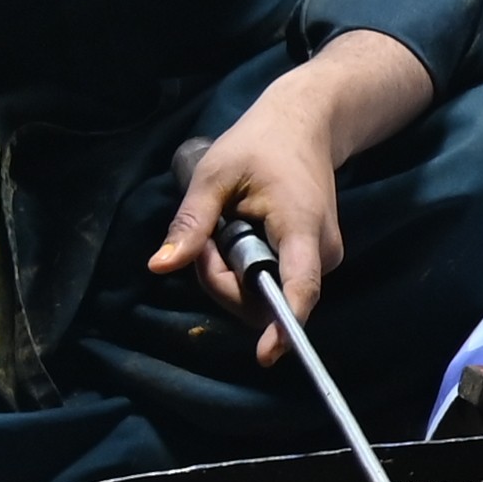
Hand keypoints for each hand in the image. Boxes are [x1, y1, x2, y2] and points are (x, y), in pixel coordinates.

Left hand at [151, 86, 352, 358]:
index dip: (284, 325)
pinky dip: (246, 270)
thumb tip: (159, 267)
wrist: (305, 126)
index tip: (266, 355)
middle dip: (224, 282)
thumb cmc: (259, 144)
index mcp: (300, 227)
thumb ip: (191, 224)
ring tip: (225, 228)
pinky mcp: (315, 260)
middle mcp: (321, 251)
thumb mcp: (214, 175)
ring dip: (233, 276)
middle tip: (207, 239)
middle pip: (266, 299)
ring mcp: (322, 258)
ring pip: (267, 294)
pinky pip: (273, 284)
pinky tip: (242, 235)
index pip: (300, 288)